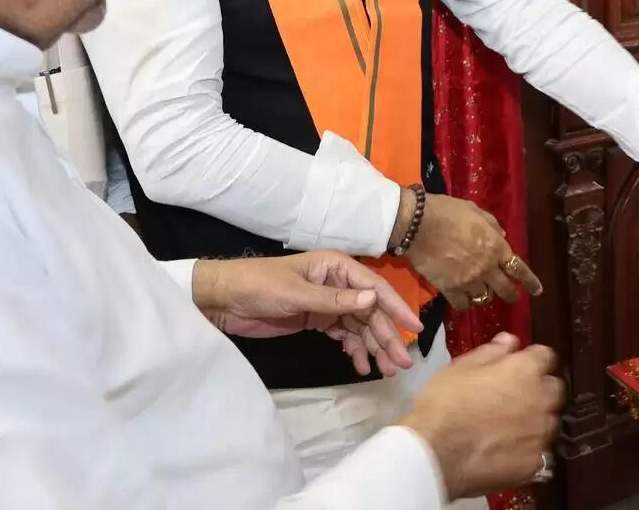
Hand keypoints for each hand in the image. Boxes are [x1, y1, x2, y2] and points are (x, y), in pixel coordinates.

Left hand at [192, 252, 422, 375]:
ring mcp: (328, 303)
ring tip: (386, 371)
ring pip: (360, 326)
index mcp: (336, 267)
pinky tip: (362, 366)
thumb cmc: (259, 287)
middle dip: (386, 337)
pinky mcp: (318, 320)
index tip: (414, 329)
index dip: (396, 308)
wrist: (224, 300)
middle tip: (401, 363)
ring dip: (374, 347)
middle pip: (371, 312)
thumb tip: (373, 300)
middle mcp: (338, 283)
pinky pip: (344, 335)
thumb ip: (336, 300)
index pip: (374, 288)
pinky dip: (354, 350)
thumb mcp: (297, 293)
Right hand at [398, 334, 563, 499]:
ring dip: (534, 420)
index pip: (546, 356)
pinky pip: (539, 452)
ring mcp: (541, 434)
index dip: (531, 360)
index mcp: (525, 370)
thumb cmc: (444, 403)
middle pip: (553, 389)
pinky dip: (527, 450)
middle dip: (538, 389)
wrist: (435, 454)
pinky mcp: (535, 463)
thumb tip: (510, 340)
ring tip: (507, 429)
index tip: (518, 367)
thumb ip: (492, 352)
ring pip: (547, 422)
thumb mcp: (461, 367)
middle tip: (512, 397)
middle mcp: (541, 400)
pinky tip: (506, 452)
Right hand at [406, 193, 543, 309]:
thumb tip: (502, 237)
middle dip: (510, 294)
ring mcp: (468, 281)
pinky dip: (464, 303)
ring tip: (481, 293)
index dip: (530, 281)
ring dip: (485, 295)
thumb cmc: (447, 212)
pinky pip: (462, 305)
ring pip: (484, 298)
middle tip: (511, 296)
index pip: (519, 269)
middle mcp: (487, 268)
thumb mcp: (475, 211)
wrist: (418, 224)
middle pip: (505, 290)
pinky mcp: (450, 289)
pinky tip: (462, 299)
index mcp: (496, 247)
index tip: (537, 290)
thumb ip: (492, 226)